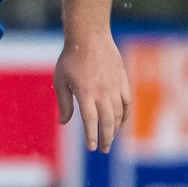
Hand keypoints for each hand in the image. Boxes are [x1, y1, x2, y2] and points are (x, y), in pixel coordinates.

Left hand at [55, 30, 129, 152]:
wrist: (90, 37)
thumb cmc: (71, 58)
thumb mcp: (60, 80)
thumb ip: (64, 103)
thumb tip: (63, 122)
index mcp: (86, 93)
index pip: (91, 121)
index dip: (92, 136)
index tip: (92, 147)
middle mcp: (102, 92)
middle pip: (107, 121)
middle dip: (106, 138)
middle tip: (104, 149)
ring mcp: (115, 86)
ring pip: (119, 113)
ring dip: (115, 128)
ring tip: (110, 138)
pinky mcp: (123, 80)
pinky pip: (127, 102)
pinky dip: (125, 115)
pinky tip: (121, 122)